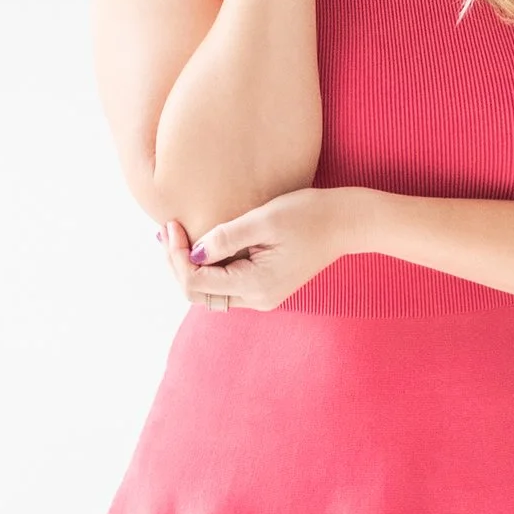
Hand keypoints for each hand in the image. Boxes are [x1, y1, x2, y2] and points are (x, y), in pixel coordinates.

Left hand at [157, 190, 368, 311]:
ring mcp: (261, 296)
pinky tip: (198, 244)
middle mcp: (257, 299)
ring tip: (175, 235)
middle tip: (166, 229)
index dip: (176, 256)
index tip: (171, 225)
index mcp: (256, 285)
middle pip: (198, 294)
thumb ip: (227, 237)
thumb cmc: (310, 215)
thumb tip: (194, 253)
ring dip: (189, 266)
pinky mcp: (264, 287)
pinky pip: (224, 284)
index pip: (196, 282)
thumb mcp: (265, 220)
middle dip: (177, 263)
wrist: (347, 223)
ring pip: (209, 292)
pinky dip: (207, 267)